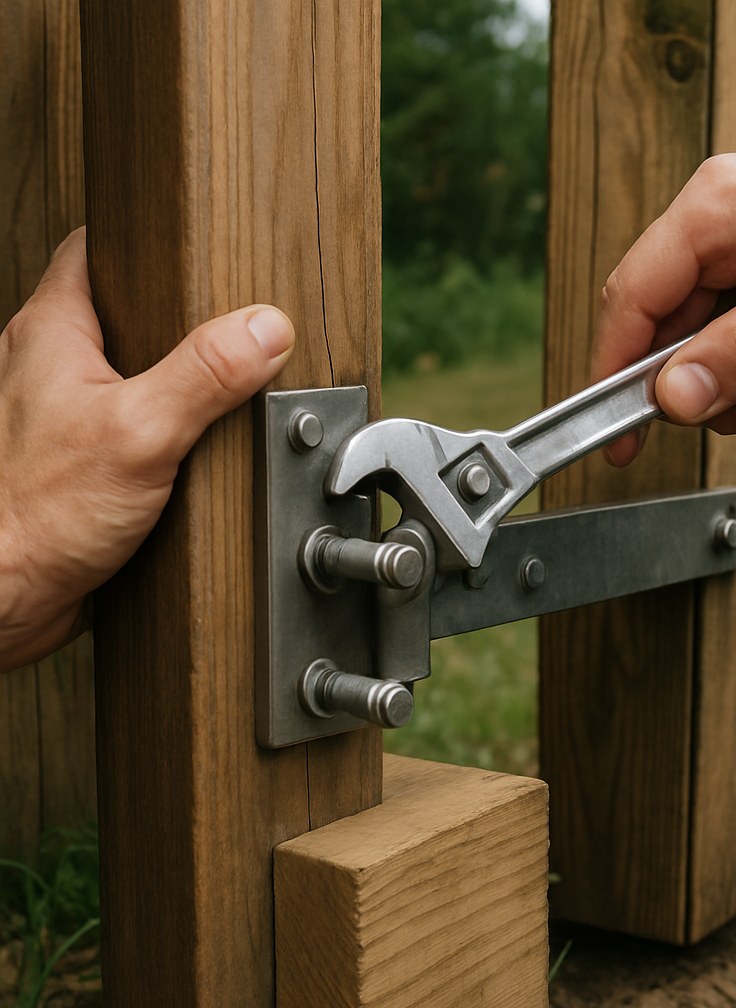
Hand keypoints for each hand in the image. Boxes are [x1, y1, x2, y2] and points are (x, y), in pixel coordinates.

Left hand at [0, 228, 294, 670]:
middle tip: (233, 321)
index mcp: (51, 334)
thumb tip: (267, 328)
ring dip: (175, 379)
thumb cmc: (38, 514)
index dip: (142, 239)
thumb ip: (206, 374)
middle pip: (119, 312)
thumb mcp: (140, 431)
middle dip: (178, 316)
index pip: (91, 251)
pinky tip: (199, 449)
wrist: (5, 598)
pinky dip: (166, 428)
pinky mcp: (80, 465)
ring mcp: (62, 417)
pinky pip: (131, 426)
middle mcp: (49, 368)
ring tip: (229, 384)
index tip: (192, 239)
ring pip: (126, 373)